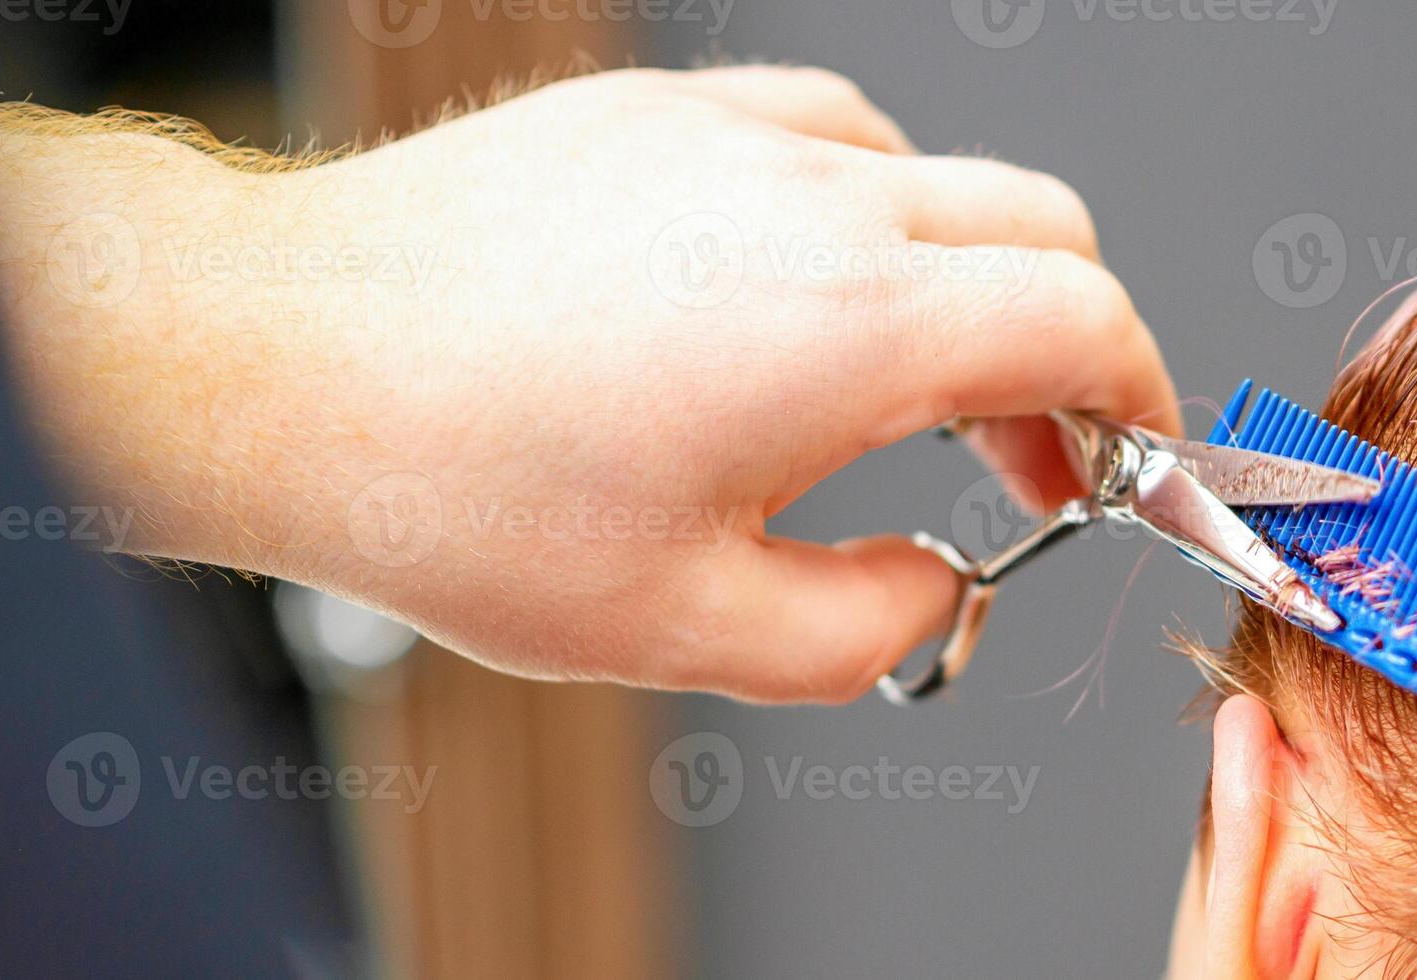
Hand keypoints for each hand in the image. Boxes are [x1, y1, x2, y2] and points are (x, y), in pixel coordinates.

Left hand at [0, 66, 1176, 701]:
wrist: (277, 362)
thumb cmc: (455, 483)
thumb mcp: (687, 627)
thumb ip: (866, 628)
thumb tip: (933, 587)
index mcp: (853, 328)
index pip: (1087, 320)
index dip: (1139, 396)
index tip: (1125, 455)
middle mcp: (814, 204)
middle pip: (1045, 230)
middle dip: (1071, 346)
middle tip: (1028, 451)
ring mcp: (733, 140)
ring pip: (938, 176)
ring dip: (967, 279)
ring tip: (905, 381)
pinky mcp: (655, 113)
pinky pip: (824, 131)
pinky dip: (864, 210)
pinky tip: (803, 282)